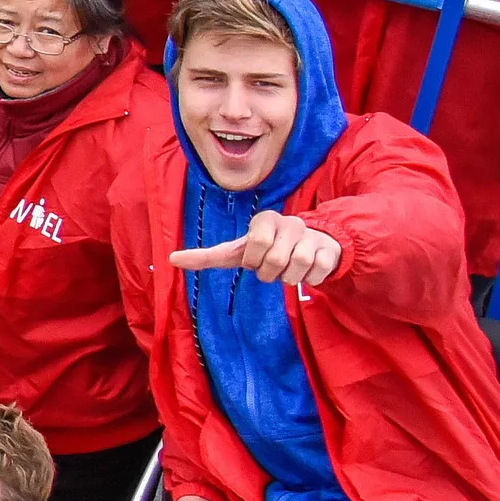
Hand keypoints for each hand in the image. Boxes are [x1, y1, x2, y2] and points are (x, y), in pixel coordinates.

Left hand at [171, 210, 345, 287]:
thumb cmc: (267, 249)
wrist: (312, 246)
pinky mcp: (328, 250)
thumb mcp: (237, 252)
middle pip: (274, 261)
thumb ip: (208, 256)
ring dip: (288, 278)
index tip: (253, 259)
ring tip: (288, 269)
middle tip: (271, 266)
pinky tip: (307, 271)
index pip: (254, 243)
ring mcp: (311, 235)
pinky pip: (315, 274)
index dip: (253, 259)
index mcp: (264, 220)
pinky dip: (308, 280)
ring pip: (295, 268)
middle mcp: (289, 223)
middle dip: (269, 272)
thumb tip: (171, 258)